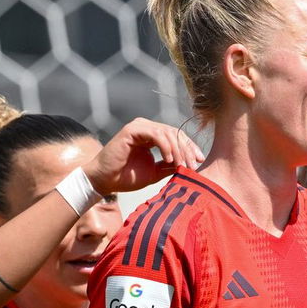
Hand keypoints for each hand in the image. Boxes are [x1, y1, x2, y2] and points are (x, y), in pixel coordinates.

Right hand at [83, 118, 203, 194]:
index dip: (190, 147)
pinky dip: (166, 147)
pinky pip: (156, 134)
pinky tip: (169, 160)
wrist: (105, 181)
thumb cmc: (127, 177)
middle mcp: (146, 127)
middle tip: (195, 165)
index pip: (177, 136)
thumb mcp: (155, 171)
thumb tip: (190, 165)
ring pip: (168, 133)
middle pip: (175, 133)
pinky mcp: (132, 130)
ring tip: (182, 165)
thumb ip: (171, 166)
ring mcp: (139, 127)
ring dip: (178, 150)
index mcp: (152, 135)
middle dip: (187, 149)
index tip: (200, 161)